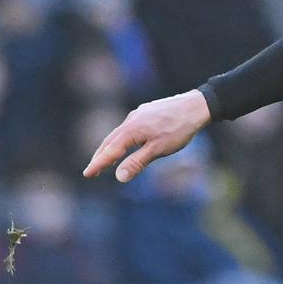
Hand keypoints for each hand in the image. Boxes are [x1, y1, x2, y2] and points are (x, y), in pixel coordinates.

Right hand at [83, 90, 212, 182]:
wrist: (195, 106)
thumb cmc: (178, 129)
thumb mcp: (158, 150)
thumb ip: (137, 162)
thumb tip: (119, 177)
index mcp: (131, 130)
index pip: (110, 151)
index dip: (98, 163)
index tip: (87, 174)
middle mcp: (130, 120)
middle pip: (110, 141)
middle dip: (100, 156)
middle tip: (92, 171)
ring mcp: (138, 114)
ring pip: (119, 133)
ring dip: (110, 148)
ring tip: (106, 161)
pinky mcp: (146, 112)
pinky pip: (128, 128)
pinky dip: (122, 139)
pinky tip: (126, 143)